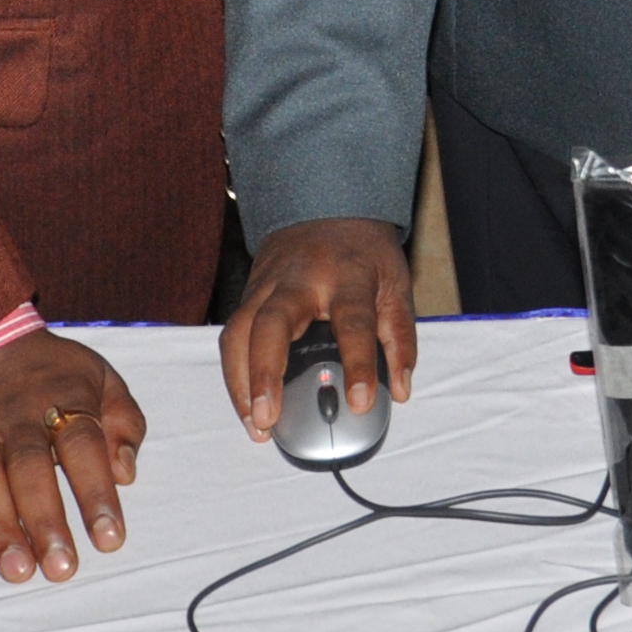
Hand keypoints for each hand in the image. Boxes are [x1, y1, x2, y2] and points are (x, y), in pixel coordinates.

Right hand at [0, 326, 144, 584]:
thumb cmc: (49, 372)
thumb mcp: (100, 377)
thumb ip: (123, 422)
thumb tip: (126, 472)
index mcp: (63, 396)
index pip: (84, 447)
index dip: (96, 493)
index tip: (110, 539)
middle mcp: (16, 414)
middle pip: (30, 469)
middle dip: (47, 521)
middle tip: (62, 569)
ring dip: (0, 528)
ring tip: (19, 571)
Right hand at [222, 218, 416, 445]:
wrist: (326, 207)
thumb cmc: (364, 253)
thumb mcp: (396, 285)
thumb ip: (400, 337)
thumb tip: (399, 389)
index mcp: (348, 274)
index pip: (353, 322)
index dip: (359, 364)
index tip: (360, 402)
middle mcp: (300, 278)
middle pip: (272, 323)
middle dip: (265, 373)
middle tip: (269, 418)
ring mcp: (266, 284)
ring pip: (238, 331)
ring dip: (241, 382)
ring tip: (255, 424)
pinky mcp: (248, 294)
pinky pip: (231, 336)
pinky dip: (234, 374)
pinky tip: (247, 405)